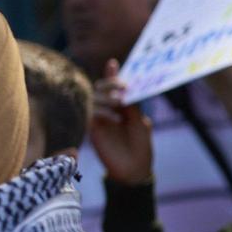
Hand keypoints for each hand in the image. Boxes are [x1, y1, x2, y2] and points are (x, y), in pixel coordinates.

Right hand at [87, 58, 152, 184]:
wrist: (134, 169)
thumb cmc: (141, 146)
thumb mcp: (140, 123)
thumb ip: (132, 107)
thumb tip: (125, 90)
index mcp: (122, 106)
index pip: (114, 87)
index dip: (112, 74)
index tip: (113, 63)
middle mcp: (108, 110)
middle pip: (101, 88)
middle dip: (110, 83)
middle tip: (122, 87)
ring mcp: (99, 119)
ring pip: (94, 98)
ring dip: (107, 96)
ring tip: (120, 102)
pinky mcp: (93, 130)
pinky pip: (91, 114)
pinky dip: (102, 112)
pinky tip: (114, 117)